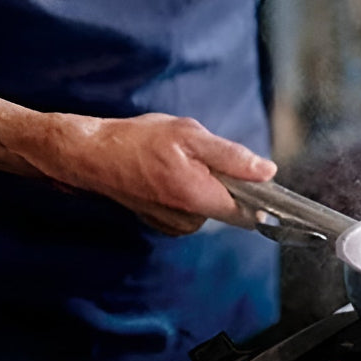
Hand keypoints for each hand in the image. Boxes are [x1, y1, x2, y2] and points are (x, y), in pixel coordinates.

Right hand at [0, 87, 275, 236]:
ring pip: (209, 202)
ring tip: (180, 157)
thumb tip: (267, 172)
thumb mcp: (191, 136)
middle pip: (229, 204)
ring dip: (205, 180)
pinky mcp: (161, 220)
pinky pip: (190, 204)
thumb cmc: (140, 142)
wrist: (93, 155)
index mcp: (199, 199)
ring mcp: (172, 224)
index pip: (248, 211)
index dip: (259, 193)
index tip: (260, 175)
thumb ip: (232, 157)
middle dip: (225, 178)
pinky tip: (169, 168)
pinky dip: (188, 186)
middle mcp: (187, 220)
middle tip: (202, 152)